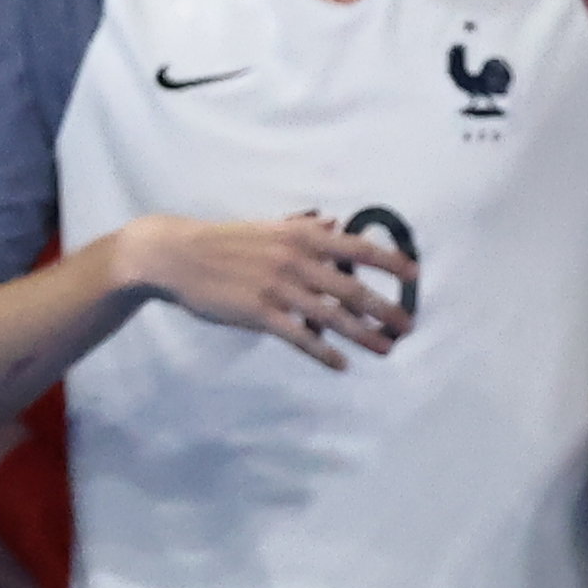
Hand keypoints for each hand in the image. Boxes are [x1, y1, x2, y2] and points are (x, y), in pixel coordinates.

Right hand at [120, 210, 414, 364]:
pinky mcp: (259, 313)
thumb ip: (300, 228)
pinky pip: (300, 336)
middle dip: (386, 309)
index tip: (414, 275)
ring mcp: (277, 288)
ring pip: (333, 317)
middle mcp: (293, 260)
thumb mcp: (264, 228)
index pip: (355, 247)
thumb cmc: (220, 241)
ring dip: (364, 336)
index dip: (388, 262)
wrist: (173, 255)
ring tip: (385, 348)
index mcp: (297, 236)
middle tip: (408, 325)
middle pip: (352, 289)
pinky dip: (323, 352)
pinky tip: (340, 364)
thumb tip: (333, 223)